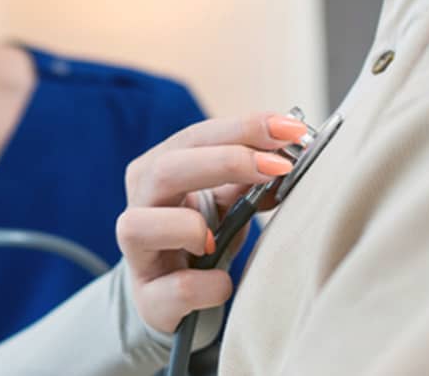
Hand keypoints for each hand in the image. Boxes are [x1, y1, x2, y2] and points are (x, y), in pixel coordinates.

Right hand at [117, 114, 308, 333]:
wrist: (173, 295)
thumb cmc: (202, 237)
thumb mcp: (226, 202)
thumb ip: (249, 178)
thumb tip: (287, 156)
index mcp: (157, 171)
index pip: (194, 138)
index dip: (241, 129)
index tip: (290, 129)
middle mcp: (139, 206)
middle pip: (165, 169)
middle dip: (225, 162)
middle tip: (278, 166)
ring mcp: (138, 253)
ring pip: (138, 226)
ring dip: (188, 227)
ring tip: (217, 239)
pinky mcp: (149, 298)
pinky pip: (174, 288)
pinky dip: (206, 285)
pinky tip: (222, 284)